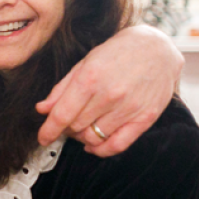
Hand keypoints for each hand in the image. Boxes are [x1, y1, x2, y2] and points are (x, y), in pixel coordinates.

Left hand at [36, 24, 182, 156]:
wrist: (156, 48)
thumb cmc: (117, 52)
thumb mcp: (84, 63)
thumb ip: (62, 88)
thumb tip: (42, 109)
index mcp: (90, 78)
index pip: (63, 114)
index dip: (49, 130)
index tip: (43, 138)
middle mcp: (109, 95)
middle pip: (76, 126)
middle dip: (65, 128)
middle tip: (66, 122)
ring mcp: (128, 108)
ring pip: (94, 138)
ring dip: (82, 137)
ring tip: (81, 127)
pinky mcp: (144, 118)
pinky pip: (118, 145)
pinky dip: (101, 150)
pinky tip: (94, 144)